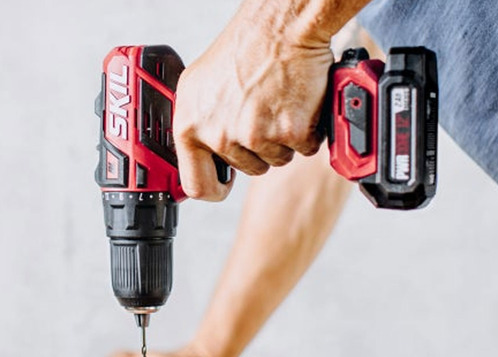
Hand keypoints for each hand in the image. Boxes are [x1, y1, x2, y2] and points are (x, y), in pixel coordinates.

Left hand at [173, 4, 333, 200]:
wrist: (281, 28)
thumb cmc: (243, 50)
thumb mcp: (199, 87)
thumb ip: (198, 124)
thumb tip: (202, 157)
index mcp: (191, 126)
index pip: (196, 185)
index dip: (215, 188)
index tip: (225, 183)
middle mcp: (220, 134)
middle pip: (247, 169)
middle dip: (258, 147)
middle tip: (259, 111)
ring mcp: (255, 135)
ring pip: (275, 160)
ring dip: (281, 138)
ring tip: (275, 103)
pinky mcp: (290, 132)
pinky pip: (303, 149)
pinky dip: (306, 131)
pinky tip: (295, 103)